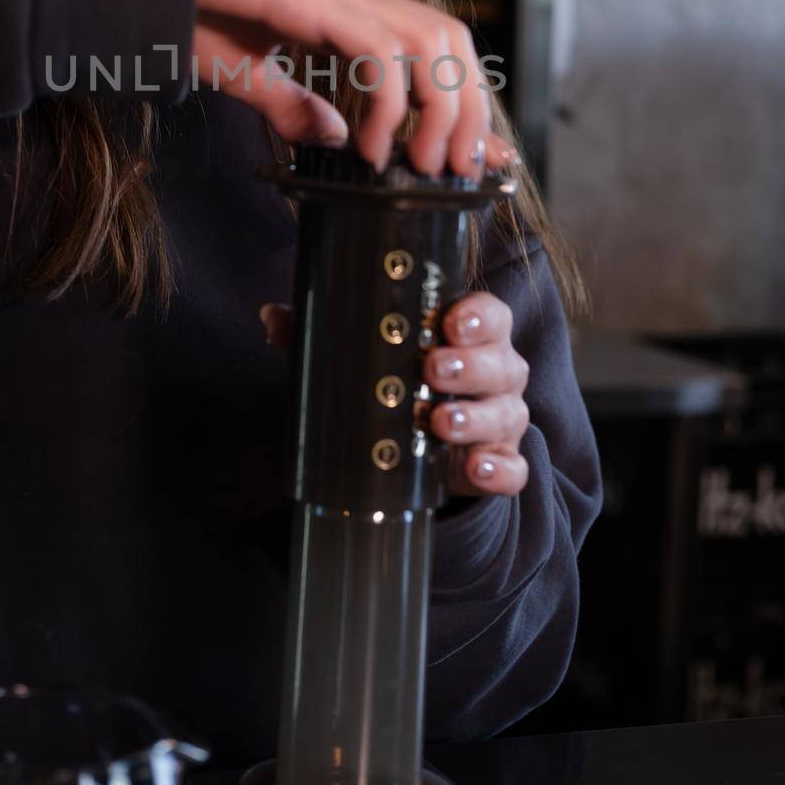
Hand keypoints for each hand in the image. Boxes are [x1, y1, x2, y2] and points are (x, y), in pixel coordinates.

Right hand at [196, 0, 518, 177]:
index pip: (434, 48)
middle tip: (453, 171)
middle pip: (452, 41)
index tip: (485, 158)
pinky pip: (377, 49)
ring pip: (432, 41)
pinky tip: (365, 146)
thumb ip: (290, 105)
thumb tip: (338, 136)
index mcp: (345, 9)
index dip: (469, 102)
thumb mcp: (245, 72)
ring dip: (440, 110)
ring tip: (418, 164)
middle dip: (469, 111)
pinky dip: (386, 103)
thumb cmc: (182, 4)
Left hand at [259, 290, 528, 499]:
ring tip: (439, 423)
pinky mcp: (500, 462)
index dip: (477, 315)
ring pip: (506, 414)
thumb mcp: (366, 353)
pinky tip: (475, 468)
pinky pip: (513, 469)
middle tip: (433, 369)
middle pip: (501, 362)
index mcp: (472, 334)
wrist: (429, 441)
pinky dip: (499, 470)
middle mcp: (497, 371)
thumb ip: (324, 333)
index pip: (489, 314)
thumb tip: (271, 316)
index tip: (450, 321)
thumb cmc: (402, 378)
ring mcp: (503, 417)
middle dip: (469, 365)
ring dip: (475, 418)